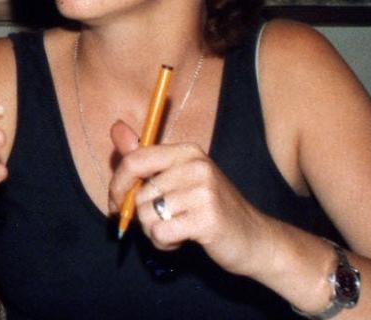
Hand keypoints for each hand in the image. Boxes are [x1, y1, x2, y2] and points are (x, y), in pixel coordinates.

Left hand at [108, 120, 272, 276]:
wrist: (255, 239)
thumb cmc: (209, 209)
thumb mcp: (179, 178)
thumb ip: (145, 158)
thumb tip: (115, 126)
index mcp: (187, 152)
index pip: (135, 160)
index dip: (118, 185)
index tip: (117, 203)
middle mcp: (196, 165)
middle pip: (139, 194)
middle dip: (140, 217)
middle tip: (160, 224)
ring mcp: (204, 191)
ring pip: (147, 215)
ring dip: (154, 231)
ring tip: (176, 230)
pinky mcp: (207, 219)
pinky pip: (160, 233)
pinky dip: (164, 243)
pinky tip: (182, 240)